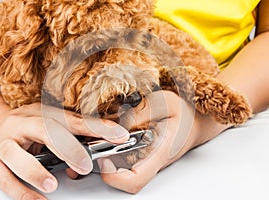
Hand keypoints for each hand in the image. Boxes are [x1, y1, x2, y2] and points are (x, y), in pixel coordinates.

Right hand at [0, 102, 128, 199]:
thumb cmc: (22, 127)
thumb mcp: (46, 122)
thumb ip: (69, 133)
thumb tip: (97, 146)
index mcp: (41, 113)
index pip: (73, 120)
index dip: (96, 127)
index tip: (118, 135)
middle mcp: (22, 124)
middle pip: (45, 132)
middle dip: (68, 148)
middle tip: (84, 164)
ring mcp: (4, 142)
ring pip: (17, 156)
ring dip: (36, 172)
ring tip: (53, 185)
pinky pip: (5, 179)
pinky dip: (22, 191)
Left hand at [96, 90, 229, 192]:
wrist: (194, 120)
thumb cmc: (184, 113)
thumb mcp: (166, 102)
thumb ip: (144, 111)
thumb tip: (121, 122)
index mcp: (159, 153)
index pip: (135, 180)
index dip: (114, 177)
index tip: (104, 159)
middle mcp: (150, 161)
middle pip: (122, 177)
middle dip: (104, 162)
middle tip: (96, 141)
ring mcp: (145, 159)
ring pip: (119, 167)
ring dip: (105, 152)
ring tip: (101, 132)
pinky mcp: (142, 154)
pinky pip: (122, 156)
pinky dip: (111, 146)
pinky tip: (110, 130)